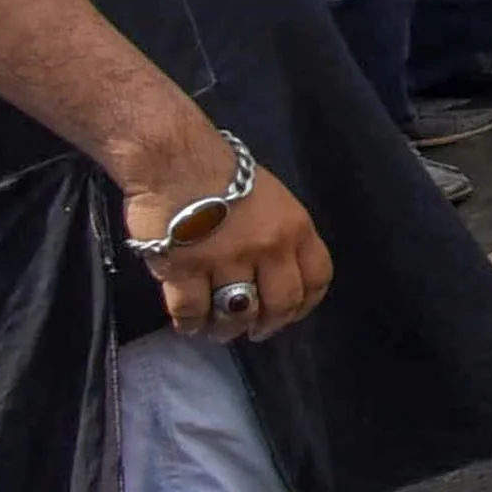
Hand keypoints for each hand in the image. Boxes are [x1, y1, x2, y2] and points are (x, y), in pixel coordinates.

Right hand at [120, 121, 331, 341]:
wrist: (174, 159)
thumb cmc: (223, 175)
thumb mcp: (272, 200)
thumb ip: (280, 236)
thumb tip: (277, 276)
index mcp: (295, 228)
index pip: (317, 279)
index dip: (305, 305)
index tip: (288, 315)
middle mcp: (269, 247)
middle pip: (281, 304)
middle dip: (269, 324)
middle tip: (254, 331)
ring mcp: (227, 259)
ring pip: (237, 313)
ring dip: (228, 329)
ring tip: (219, 330)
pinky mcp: (185, 268)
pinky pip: (192, 311)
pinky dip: (191, 324)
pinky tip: (189, 324)